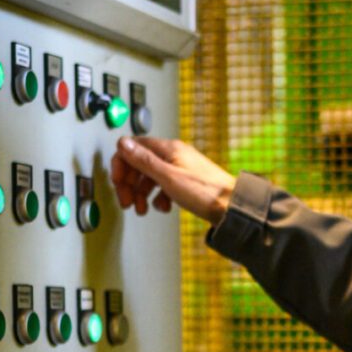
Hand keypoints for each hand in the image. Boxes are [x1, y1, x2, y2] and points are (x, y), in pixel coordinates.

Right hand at [110, 136, 235, 224]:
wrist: (233, 207)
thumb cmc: (206, 192)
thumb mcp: (168, 177)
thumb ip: (144, 160)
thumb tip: (123, 143)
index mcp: (168, 149)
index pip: (133, 148)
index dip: (121, 165)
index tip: (118, 183)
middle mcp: (174, 155)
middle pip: (140, 164)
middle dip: (129, 183)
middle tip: (127, 201)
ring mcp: (180, 168)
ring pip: (151, 177)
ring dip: (141, 193)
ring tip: (141, 209)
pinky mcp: (186, 182)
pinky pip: (164, 186)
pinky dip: (158, 197)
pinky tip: (162, 207)